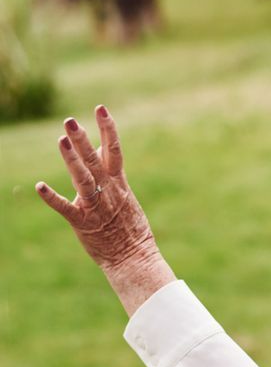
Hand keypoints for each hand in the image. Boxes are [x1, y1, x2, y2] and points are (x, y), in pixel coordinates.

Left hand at [36, 106, 175, 315]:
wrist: (134, 258)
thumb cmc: (129, 229)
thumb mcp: (124, 196)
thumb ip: (110, 174)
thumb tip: (97, 149)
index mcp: (119, 184)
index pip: (114, 150)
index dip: (108, 128)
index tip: (100, 108)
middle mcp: (108, 192)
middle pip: (95, 160)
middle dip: (83, 140)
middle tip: (70, 120)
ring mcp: (96, 207)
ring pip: (83, 179)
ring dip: (73, 161)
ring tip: (61, 141)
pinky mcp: (83, 223)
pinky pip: (66, 209)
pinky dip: (53, 198)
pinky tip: (39, 186)